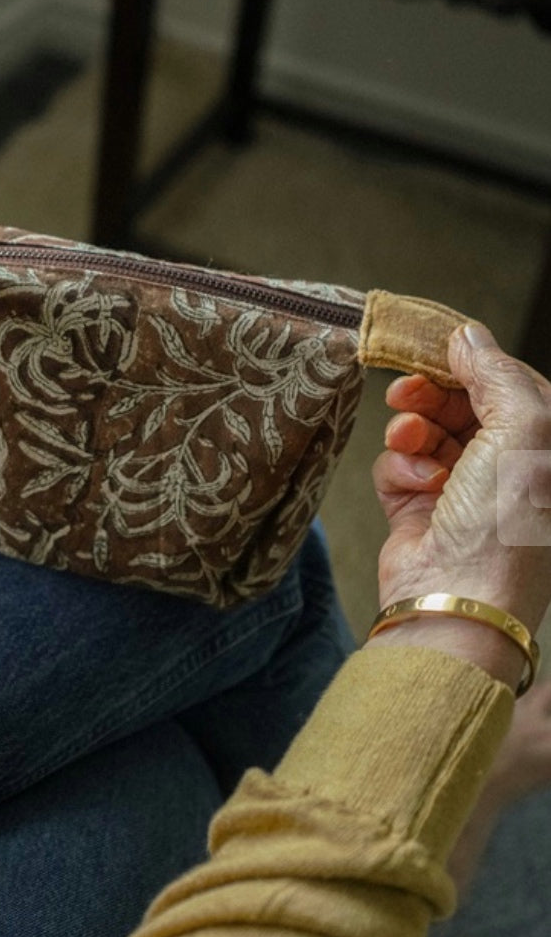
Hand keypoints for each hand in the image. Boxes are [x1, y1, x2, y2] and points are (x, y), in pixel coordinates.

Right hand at [369, 322, 550, 685]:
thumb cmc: (506, 525)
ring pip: (427, 428)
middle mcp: (510, 468)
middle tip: (408, 388)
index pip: (510, 383)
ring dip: (414, 427)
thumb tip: (468, 335)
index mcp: (546, 448)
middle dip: (435, 392)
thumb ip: (497, 373)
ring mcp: (464, 489)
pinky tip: (416, 482)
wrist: (456, 601)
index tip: (438, 344)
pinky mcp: (418, 508)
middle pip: (464, 403)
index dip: (474, 362)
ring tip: (409, 436)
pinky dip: (401, 466)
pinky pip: (400, 464)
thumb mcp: (522, 430)